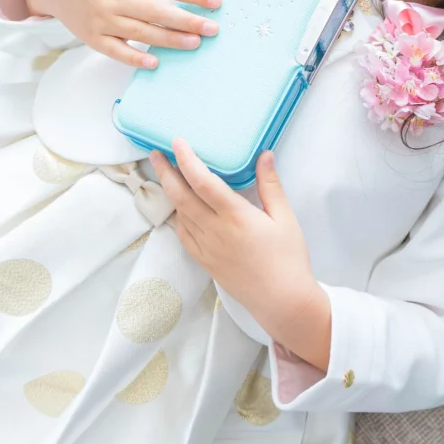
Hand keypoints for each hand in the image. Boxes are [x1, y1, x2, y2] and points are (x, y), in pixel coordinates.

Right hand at [25, 0, 222, 68]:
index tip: (216, 0)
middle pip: (157, 12)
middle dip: (188, 21)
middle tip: (213, 28)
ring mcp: (103, 20)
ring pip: (141, 33)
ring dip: (169, 40)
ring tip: (195, 44)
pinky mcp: (92, 38)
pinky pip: (116, 51)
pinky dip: (134, 58)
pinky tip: (154, 63)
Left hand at [150, 139, 331, 368]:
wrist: (282, 300)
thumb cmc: (288, 258)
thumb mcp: (285, 218)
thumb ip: (271, 185)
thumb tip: (264, 155)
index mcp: (236, 216)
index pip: (203, 181)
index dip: (187, 159)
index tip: (178, 142)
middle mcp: (215, 231)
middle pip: (181, 196)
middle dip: (166, 172)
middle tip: (155, 154)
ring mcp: (206, 248)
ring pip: (179, 215)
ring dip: (168, 192)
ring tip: (164, 175)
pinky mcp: (205, 262)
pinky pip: (183, 235)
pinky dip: (177, 217)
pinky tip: (178, 209)